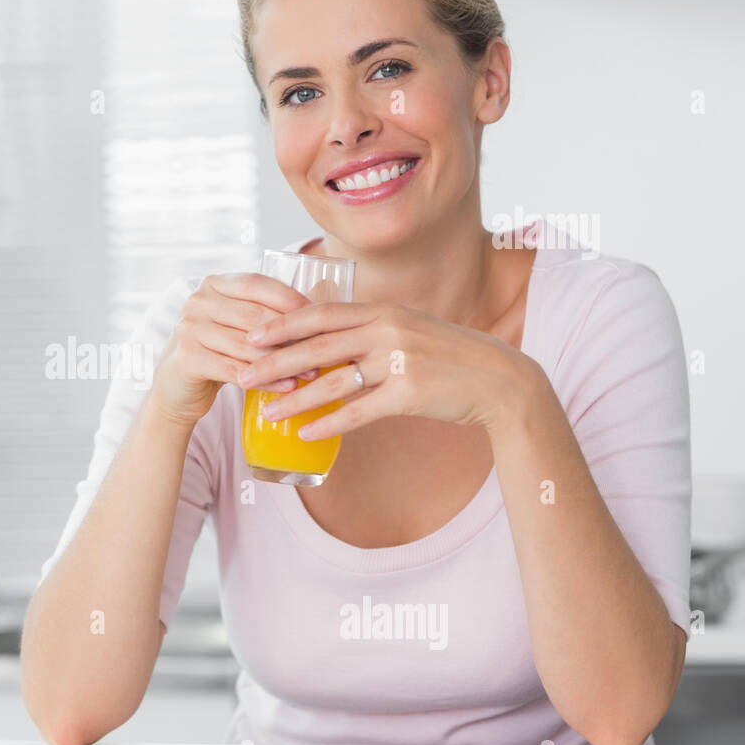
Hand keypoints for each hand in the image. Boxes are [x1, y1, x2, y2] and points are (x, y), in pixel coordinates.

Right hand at [148, 273, 313, 425]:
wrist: (177, 388)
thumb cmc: (218, 352)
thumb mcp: (235, 325)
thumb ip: (262, 312)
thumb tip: (318, 314)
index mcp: (213, 284)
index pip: (257, 283)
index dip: (290, 298)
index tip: (320, 315)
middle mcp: (197, 301)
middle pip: (254, 314)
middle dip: (290, 333)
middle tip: (322, 348)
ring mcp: (188, 329)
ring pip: (246, 344)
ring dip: (282, 360)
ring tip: (312, 372)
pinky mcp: (187, 359)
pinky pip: (235, 370)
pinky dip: (265, 380)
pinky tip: (287, 387)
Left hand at [235, 301, 534, 439]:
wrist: (500, 380)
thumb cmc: (449, 358)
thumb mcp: (410, 330)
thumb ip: (371, 330)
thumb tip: (330, 337)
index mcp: (383, 311)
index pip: (322, 313)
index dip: (283, 325)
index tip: (252, 335)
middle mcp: (387, 330)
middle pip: (317, 346)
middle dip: (275, 363)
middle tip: (244, 375)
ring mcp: (399, 361)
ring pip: (332, 380)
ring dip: (294, 398)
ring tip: (265, 412)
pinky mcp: (410, 393)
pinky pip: (359, 411)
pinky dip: (329, 423)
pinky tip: (305, 433)